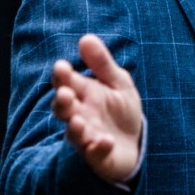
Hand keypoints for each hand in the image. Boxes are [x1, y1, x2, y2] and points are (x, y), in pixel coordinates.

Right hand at [51, 34, 143, 182]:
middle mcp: (79, 115)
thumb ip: (102, 63)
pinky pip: (96, 154)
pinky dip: (99, 149)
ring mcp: (87, 137)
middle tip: (64, 95)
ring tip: (77, 122)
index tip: (62, 66)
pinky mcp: (99, 156)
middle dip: (62, 102)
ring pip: (74, 134)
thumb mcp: (117, 82)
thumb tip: (86, 37)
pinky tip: (106, 142)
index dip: (62, 76)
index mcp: (82, 94)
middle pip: (64, 109)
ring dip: (75, 128)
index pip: (66, 83)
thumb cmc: (119, 109)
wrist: (132, 143)